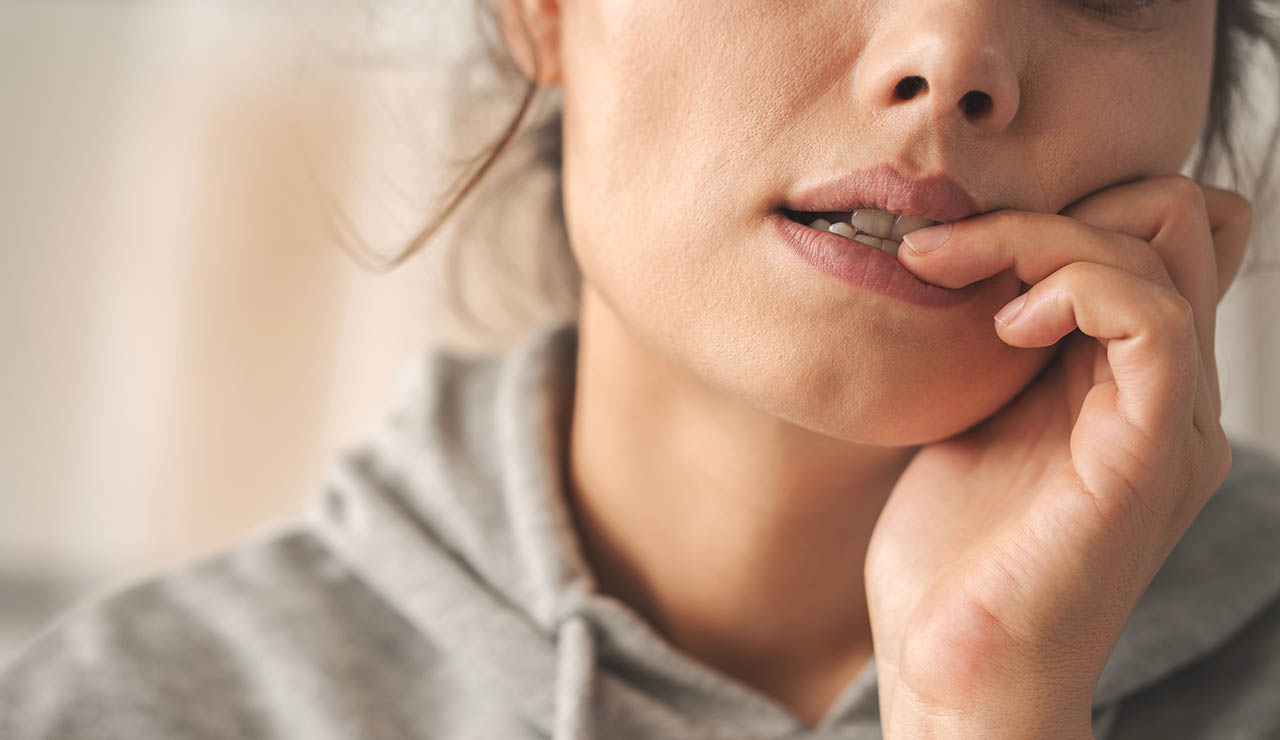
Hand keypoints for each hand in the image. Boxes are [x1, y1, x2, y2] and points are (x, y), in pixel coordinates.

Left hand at [864, 174, 1253, 738]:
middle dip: (1053, 203)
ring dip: (1041, 233)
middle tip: (946, 247)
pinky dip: (1075, 284)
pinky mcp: (1147, 454)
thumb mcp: (975, 417)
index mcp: (1129, 382)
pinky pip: (1153, 319)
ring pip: (1164, 246)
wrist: (953, 667)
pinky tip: (1006, 325)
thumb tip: (975, 264)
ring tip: (950, 270)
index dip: (1068, 204)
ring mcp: (1168, 422)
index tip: (956, 238)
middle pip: (1174, 219)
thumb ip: (1006, 348)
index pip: (1155, 233)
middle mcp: (1166, 394)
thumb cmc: (951, 555)